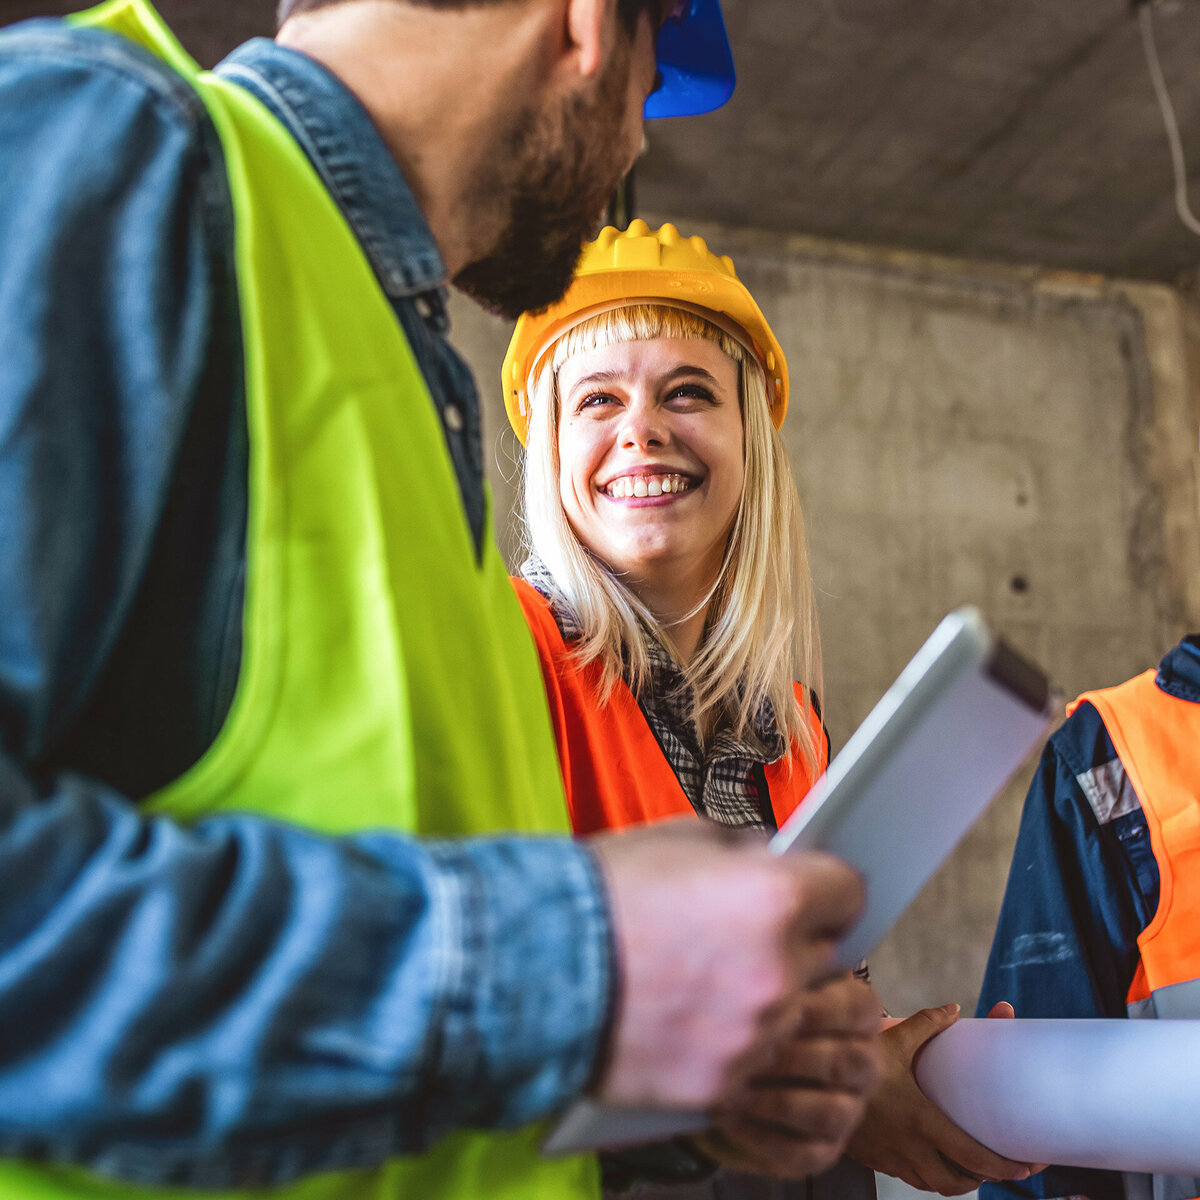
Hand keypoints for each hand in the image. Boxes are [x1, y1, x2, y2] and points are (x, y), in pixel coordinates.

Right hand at [587, 818, 864, 1110]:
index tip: (812, 890)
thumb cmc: (598, 897)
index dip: (825, 884)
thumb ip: (741, 849)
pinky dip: (728, 1039)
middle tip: (737, 932)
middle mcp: (776, 970)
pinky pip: (751, 1056)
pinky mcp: (724, 1083)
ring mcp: (753, 1035)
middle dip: (791, 940)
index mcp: (773, 898)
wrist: (530, 968)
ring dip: (760, 994)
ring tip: (697, 976)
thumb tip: (772, 857)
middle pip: (825, 954)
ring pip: (789, 1011)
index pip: (848, 890)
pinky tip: (681, 1014)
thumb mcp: (677, 839)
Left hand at [696, 973, 883, 1177]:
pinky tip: (724, 1111)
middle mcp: (863, 1064)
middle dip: (794, 1054)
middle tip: (748, 1046)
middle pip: (848, 1062)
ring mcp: (848, 1111)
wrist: (729, 1061)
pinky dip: (760, 1135)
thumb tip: (778, 939)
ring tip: (731, 1083)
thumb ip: (778, 956)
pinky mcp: (822, 1150)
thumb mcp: (766, 972)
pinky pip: (800, 1153)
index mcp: (857, 1014)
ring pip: (829, 1112)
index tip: (782, 1003)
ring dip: (776, 1099)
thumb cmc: (749, 1004)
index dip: (822, 1007)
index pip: (860, 1007)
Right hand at [846, 1000, 1043, 1193]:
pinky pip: (912, 1180)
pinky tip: (935, 1161)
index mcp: (921, 1118)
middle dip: (985, 1180)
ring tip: (972, 1167)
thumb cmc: (856, 1060)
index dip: (1005, 1166)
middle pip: (958, 1182)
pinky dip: (930, 1177)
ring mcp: (892, 1157)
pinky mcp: (877, 1161)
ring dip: (958, 1181)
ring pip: (935, 1186)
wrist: (810, 1081)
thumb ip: (928, 1024)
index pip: (973, 1156)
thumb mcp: (893, 1039)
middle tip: (1004, 1168)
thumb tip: (956, 1009)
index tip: (1027, 1164)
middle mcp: (909, 1145)